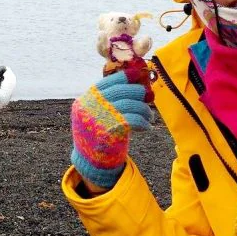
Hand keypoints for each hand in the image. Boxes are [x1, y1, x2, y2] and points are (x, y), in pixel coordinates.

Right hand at [70, 69, 151, 189]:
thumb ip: (106, 98)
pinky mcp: (111, 131)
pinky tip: (147, 126)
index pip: (109, 81)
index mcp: (87, 98)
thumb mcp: (93, 112)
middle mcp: (92, 106)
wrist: (90, 160)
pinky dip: (144, 122)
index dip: (125, 76)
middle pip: (122, 91)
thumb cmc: (96, 133)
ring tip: (149, 116)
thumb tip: (133, 82)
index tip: (138, 74)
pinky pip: (134, 120)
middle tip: (148, 97)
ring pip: (131, 105)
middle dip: (139, 92)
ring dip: (145, 110)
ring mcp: (100, 118)